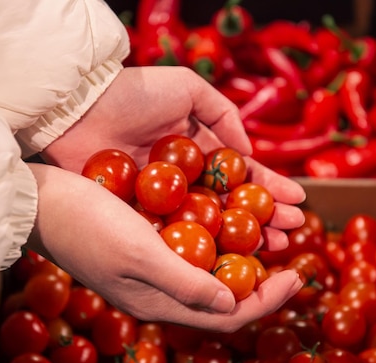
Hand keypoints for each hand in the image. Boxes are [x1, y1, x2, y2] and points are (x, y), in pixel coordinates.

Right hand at [26, 163, 302, 332]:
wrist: (39, 200)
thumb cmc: (85, 224)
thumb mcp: (139, 254)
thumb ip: (186, 283)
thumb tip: (233, 304)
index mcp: (158, 301)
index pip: (226, 315)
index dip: (267, 299)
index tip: (297, 275)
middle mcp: (160, 288)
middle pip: (225, 293)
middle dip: (263, 276)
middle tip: (291, 248)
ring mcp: (154, 265)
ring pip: (213, 267)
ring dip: (245, 251)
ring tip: (271, 228)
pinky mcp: (147, 241)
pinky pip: (195, 244)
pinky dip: (220, 233)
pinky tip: (233, 212)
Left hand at [41, 65, 306, 249]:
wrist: (78, 110)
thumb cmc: (132, 95)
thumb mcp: (186, 89)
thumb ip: (222, 114)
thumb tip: (246, 151)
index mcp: (199, 151)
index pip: (242, 175)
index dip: (270, 189)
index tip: (297, 203)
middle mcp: (185, 181)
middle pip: (232, 206)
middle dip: (265, 219)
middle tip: (293, 233)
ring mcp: (164, 204)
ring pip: (210, 227)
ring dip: (243, 239)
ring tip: (273, 248)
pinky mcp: (141, 220)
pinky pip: (177, 238)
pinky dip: (202, 250)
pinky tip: (228, 259)